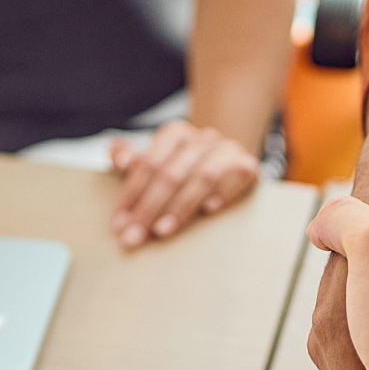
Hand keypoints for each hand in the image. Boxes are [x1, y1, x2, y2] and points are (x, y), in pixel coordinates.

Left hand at [109, 121, 261, 247]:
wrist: (223, 163)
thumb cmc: (180, 167)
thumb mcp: (152, 161)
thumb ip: (128, 157)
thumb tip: (120, 160)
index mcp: (175, 133)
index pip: (149, 162)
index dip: (132, 193)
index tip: (120, 223)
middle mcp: (202, 138)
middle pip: (172, 173)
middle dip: (149, 208)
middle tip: (134, 236)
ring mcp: (227, 150)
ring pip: (202, 176)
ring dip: (181, 206)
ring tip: (162, 231)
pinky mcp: (248, 165)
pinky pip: (238, 175)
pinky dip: (224, 192)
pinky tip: (209, 209)